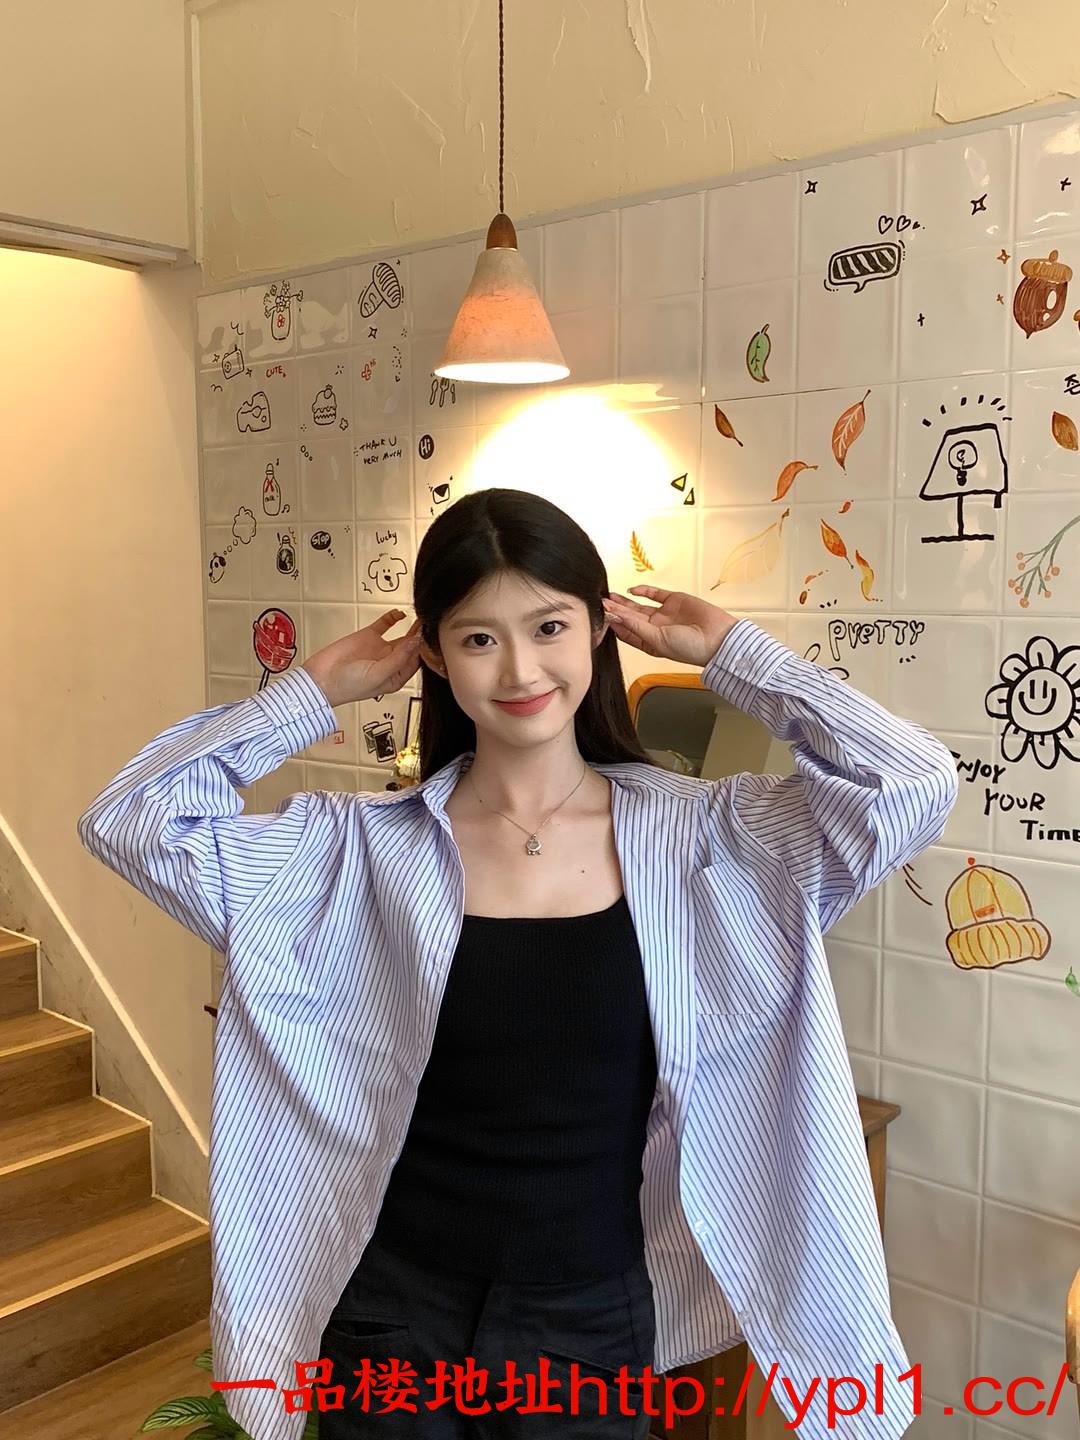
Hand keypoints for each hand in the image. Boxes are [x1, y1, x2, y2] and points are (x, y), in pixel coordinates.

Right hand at [302, 609, 421, 706]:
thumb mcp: (378, 675)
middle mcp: (390, 664)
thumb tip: (416, 642)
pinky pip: (384, 625)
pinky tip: (400, 613)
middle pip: (412, 649)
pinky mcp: (368, 637)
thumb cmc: (347, 686)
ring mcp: (380, 649)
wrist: (321, 678)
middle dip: (422, 638)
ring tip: (423, 618)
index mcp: (395, 678)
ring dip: (413, 628)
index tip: (433, 639)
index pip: (417, 662)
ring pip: (402, 636)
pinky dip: (393, 618)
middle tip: (432, 625)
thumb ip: (398, 658)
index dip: (425, 651)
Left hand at [601, 586, 737, 667]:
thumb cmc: (689, 648)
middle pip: (630, 618)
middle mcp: (656, 629)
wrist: (718, 638)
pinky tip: (632, 590)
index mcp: (650, 643)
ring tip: (609, 596)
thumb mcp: (657, 640)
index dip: (614, 624)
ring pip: (639, 606)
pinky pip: (655, 594)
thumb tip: (615, 617)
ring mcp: (665, 614)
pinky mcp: (674, 601)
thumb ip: (635, 626)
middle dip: (615, 611)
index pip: (627, 633)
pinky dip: (643, 591)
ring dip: (625, 601)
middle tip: (600, 603)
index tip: (600, 616)